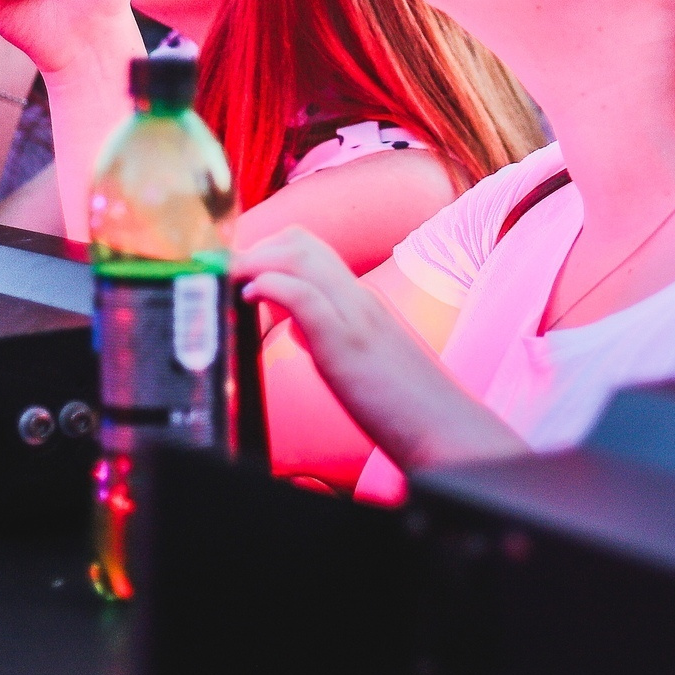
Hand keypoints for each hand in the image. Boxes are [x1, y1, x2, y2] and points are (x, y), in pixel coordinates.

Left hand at [232, 228, 523, 472]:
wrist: (448, 432)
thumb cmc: (408, 406)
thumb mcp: (366, 356)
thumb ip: (333, 332)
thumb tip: (299, 322)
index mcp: (364, 302)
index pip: (312, 250)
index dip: (268, 252)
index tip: (239, 272)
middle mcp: (360, 299)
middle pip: (301, 242)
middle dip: (254, 249)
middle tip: (225, 277)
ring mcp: (356, 317)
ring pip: (301, 257)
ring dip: (255, 261)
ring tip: (230, 281)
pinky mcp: (348, 344)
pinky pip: (305, 297)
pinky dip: (272, 286)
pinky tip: (250, 296)